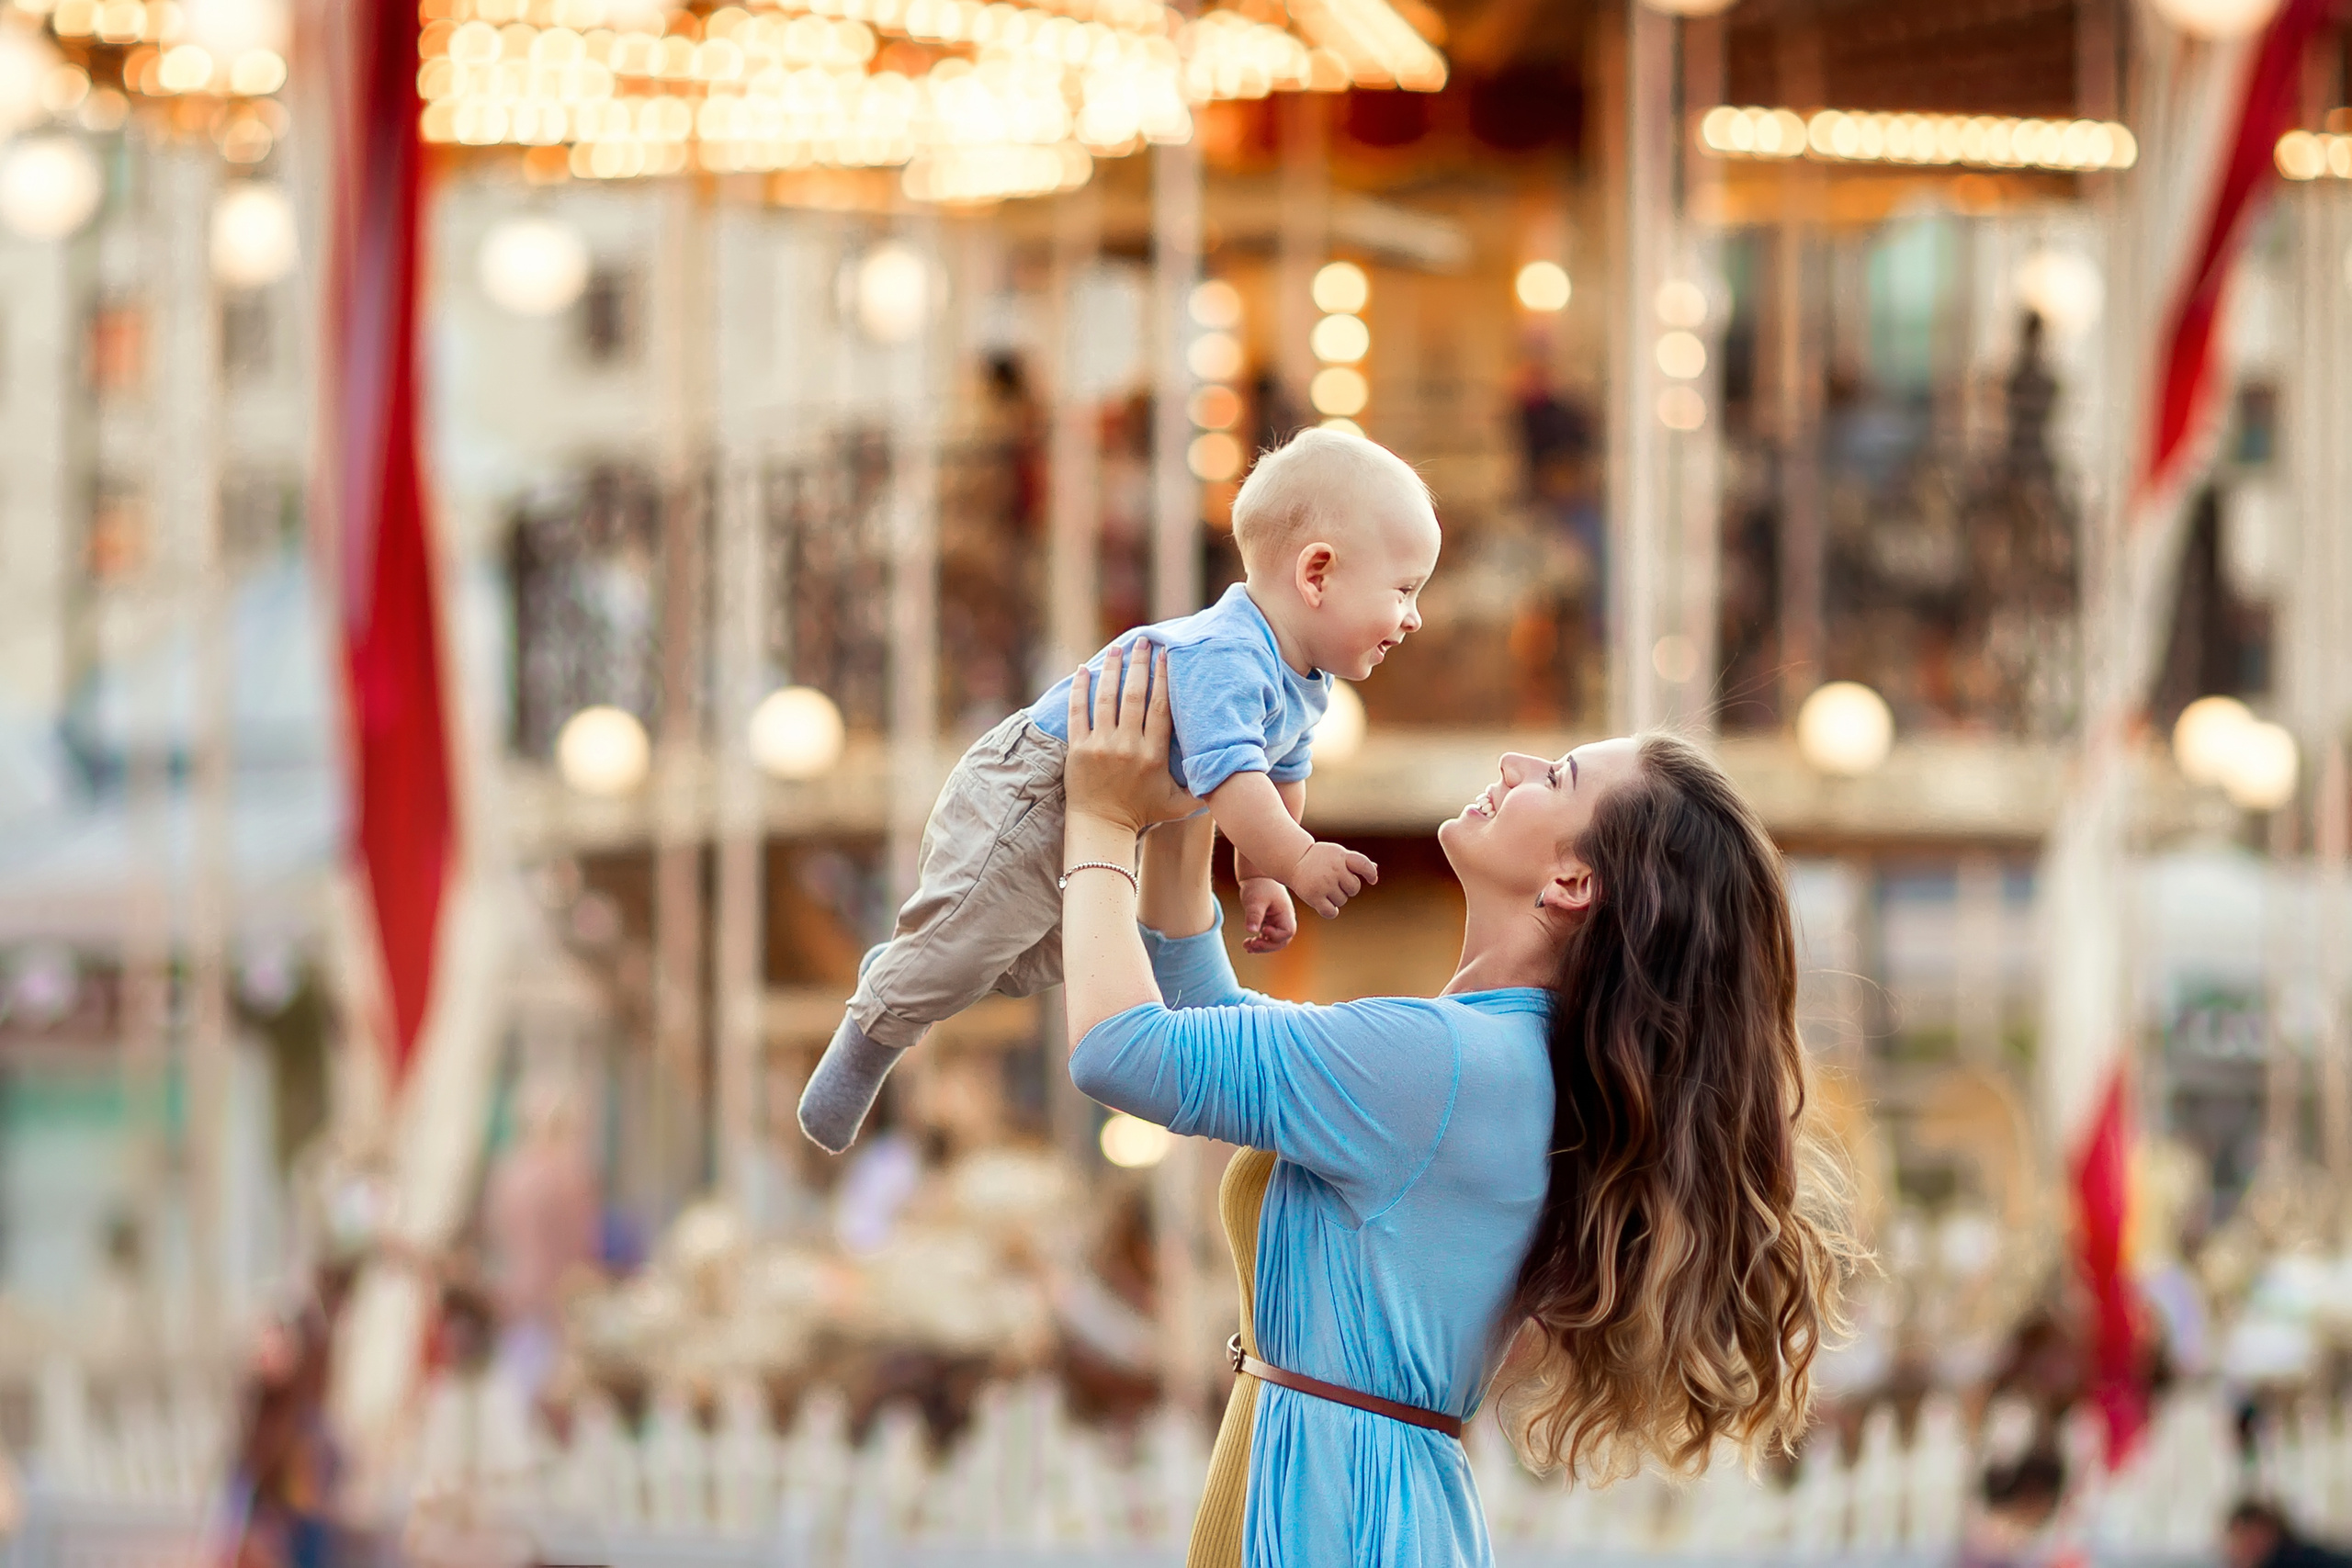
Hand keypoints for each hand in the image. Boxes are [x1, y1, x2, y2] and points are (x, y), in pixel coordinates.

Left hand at [1064, 641, 1200, 835]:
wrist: (1102, 828)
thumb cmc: (1143, 814)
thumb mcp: (1179, 804)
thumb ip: (1203, 787)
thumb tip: (1231, 768)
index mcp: (1153, 755)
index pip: (1161, 708)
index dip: (1164, 678)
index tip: (1167, 655)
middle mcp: (1127, 746)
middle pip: (1135, 696)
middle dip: (1139, 664)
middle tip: (1143, 640)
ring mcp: (1100, 746)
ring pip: (1106, 699)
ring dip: (1111, 669)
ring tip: (1116, 648)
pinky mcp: (1078, 749)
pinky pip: (1078, 712)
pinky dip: (1079, 689)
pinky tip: (1082, 670)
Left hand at [1240, 877, 1296, 953]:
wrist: (1256, 877)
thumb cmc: (1258, 885)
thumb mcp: (1255, 900)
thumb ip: (1254, 915)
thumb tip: (1251, 930)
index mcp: (1285, 913)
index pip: (1287, 932)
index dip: (1276, 936)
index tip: (1262, 931)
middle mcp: (1284, 920)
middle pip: (1282, 941)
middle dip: (1267, 945)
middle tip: (1252, 943)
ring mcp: (1277, 923)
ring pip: (1274, 942)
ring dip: (1262, 947)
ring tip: (1247, 945)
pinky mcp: (1270, 923)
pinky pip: (1267, 938)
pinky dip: (1259, 943)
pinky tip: (1248, 944)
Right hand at [1286, 841, 1377, 917]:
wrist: (1294, 859)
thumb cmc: (1321, 858)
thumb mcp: (1338, 854)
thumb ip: (1356, 861)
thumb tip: (1375, 870)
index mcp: (1342, 856)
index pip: (1363, 865)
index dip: (1370, 874)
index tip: (1372, 880)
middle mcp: (1334, 869)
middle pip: (1354, 889)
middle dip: (1346, 888)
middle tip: (1333, 881)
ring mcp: (1324, 883)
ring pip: (1342, 901)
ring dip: (1335, 898)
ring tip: (1324, 887)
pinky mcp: (1314, 896)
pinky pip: (1331, 912)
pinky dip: (1330, 911)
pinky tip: (1324, 904)